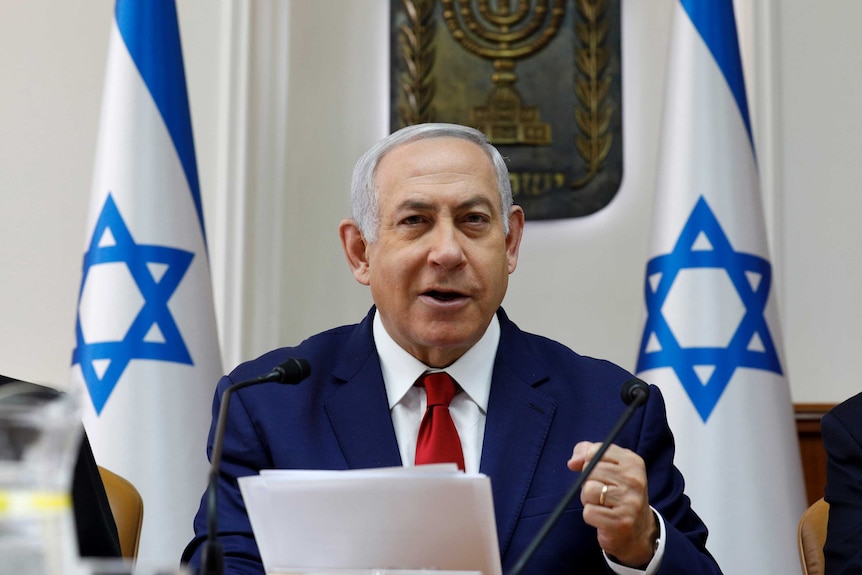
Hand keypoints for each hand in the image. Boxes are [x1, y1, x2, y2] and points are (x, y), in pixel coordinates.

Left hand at [568, 441, 657, 566]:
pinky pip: (588, 512)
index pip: (596, 451)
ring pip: (588, 491)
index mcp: (633, 462)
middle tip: (601, 492)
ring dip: (588, 500)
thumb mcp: (608, 468)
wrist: (638, 530)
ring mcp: (630, 502)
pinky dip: (590, 516)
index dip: (588, 462)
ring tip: (602, 505)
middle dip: (588, 482)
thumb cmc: (617, 494)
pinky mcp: (621, 522)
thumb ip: (587, 454)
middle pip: (590, 471)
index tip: (596, 472)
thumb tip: (573, 462)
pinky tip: (603, 518)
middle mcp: (634, 480)